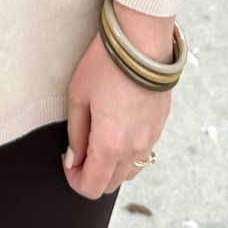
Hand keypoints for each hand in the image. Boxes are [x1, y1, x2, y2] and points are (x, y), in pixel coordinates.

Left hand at [63, 1, 174, 199]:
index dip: (74, 181)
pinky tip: (118, 128)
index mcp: (110, 143)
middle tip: (79, 151)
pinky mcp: (159, 127)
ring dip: (111, 166)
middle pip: (110, 184)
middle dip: (92, 175)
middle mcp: (133, 148)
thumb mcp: (79, 96)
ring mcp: (150, 139)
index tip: (68, 163)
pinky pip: (142, 153)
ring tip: (99, 139)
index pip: (92, 187)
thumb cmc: (107, 64)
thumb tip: (74, 159)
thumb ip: (75, 134)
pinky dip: (127, 151)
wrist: (142, 40)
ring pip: (129, 172)